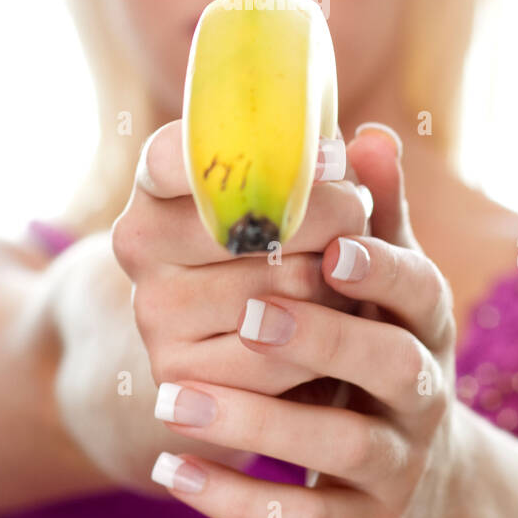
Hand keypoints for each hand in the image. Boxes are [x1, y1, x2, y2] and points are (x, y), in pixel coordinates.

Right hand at [110, 120, 370, 412]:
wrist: (254, 334)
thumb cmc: (294, 241)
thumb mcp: (313, 193)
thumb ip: (341, 168)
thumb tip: (378, 143)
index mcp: (158, 179)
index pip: (178, 154)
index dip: (264, 156)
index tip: (333, 158)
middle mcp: (140, 241)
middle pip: (252, 224)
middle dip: (330, 219)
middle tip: (359, 216)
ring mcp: (153, 312)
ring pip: (276, 296)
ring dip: (334, 287)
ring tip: (345, 276)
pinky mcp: (177, 374)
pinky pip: (277, 360)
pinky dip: (320, 347)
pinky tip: (329, 329)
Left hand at [146, 128, 468, 517]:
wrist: (425, 484)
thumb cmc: (383, 347)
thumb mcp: (389, 286)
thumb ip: (373, 214)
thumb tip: (367, 134)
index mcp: (426, 321)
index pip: (418, 286)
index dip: (379, 268)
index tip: (330, 248)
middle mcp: (424, 391)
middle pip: (391, 362)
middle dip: (322, 336)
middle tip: (248, 315)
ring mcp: (399, 463)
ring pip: (343, 445)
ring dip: (260, 422)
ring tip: (174, 398)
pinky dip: (239, 500)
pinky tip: (171, 471)